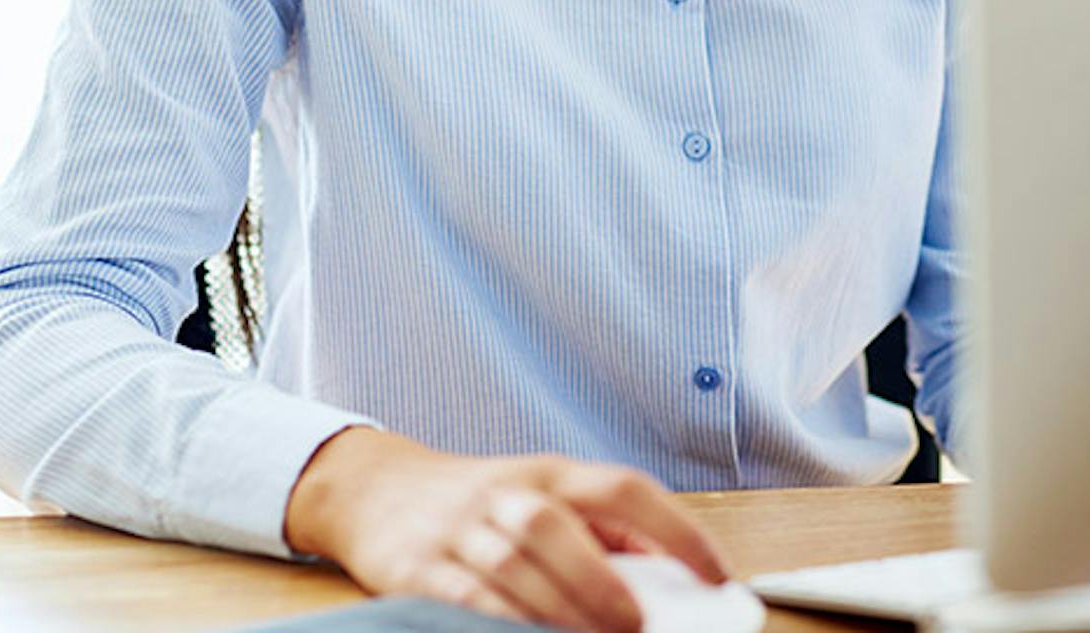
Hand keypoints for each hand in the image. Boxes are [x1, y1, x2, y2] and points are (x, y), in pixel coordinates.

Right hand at [281, 427, 731, 632]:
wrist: (373, 489)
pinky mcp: (418, 567)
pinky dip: (499, 619)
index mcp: (550, 473)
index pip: (622, 489)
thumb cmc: (479, 503)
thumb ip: (598, 534)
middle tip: (638, 624)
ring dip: (556, 608)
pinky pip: (463, 595)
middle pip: (554, 524)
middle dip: (599, 579)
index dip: (675, 529)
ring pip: (510, 564)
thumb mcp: (540, 497)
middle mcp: (506, 493)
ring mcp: (459, 528)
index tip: (715, 575)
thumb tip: (666, 584)